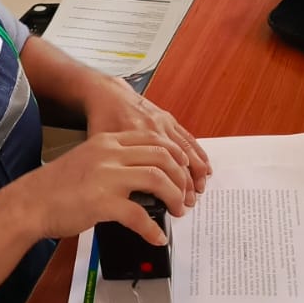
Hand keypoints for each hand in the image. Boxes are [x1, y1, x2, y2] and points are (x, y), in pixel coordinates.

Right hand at [10, 131, 190, 244]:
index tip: (185, 168)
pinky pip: (139, 215)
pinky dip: (152, 228)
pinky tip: (156, 237)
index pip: (153, 140)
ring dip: (174, 197)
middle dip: (180, 177)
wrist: (28, 203)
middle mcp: (109, 153)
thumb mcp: (87, 160)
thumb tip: (142, 177)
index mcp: (107, 141)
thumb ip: (112, 162)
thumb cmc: (54, 187)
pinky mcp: (102, 202)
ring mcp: (106, 177)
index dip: (175, 155)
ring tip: (177, 211)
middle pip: (162, 157)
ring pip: (157, 179)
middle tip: (185, 195)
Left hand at [82, 75, 211, 205]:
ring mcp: (162, 124)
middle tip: (188, 204)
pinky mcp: (168, 119)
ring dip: (195, 172)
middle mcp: (151, 129)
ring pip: (185, 151)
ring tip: (199, 190)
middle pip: (175, 162)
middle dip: (184, 185)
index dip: (166, 191)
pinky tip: (205, 168)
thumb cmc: (101, 121)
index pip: (156, 170)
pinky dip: (199, 154)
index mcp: (133, 137)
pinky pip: (188, 138)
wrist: (107, 95)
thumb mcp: (98, 145)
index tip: (172, 207)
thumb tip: (117, 193)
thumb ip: (109, 167)